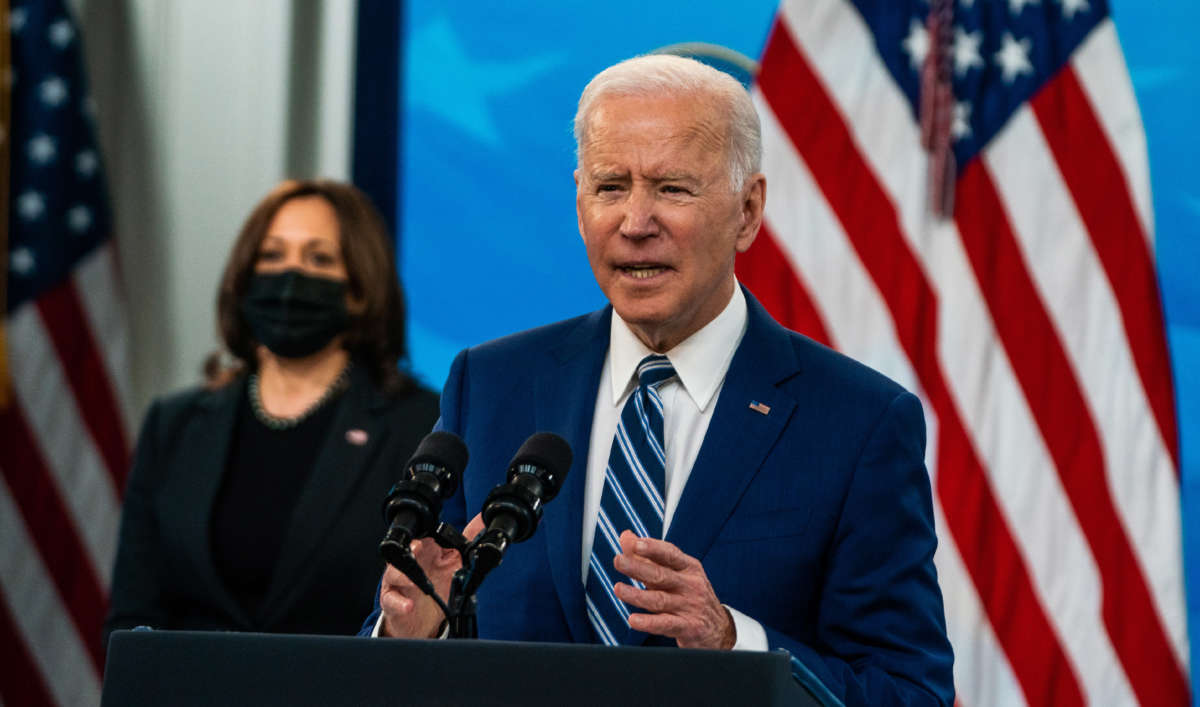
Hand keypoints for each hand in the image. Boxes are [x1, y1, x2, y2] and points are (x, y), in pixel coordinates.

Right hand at [379, 537, 458, 638]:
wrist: (424, 620)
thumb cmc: (437, 588)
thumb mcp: (454, 568)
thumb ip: (464, 547)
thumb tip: (477, 526)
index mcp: (422, 555)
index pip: (418, 543)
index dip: (418, 543)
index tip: (422, 544)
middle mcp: (407, 566)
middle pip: (402, 554)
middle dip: (408, 553)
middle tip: (415, 552)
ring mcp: (397, 583)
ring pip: (393, 574)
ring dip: (402, 577)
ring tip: (414, 583)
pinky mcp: (391, 601)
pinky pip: (391, 600)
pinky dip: (400, 604)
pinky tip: (409, 606)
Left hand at [612, 530, 734, 649]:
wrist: (720, 629)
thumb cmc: (692, 596)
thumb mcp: (676, 573)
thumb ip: (648, 556)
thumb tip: (626, 537)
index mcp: (688, 567)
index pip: (670, 554)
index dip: (653, 548)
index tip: (636, 543)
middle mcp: (690, 585)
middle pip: (661, 575)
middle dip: (638, 567)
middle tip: (619, 561)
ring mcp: (690, 606)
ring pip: (659, 599)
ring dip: (637, 595)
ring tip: (618, 589)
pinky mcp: (689, 627)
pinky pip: (666, 624)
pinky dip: (649, 622)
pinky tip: (634, 620)